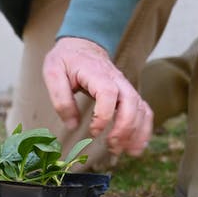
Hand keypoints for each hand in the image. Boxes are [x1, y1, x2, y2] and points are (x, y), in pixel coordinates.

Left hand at [42, 37, 152, 155]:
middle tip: (111, 147)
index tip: (93, 132)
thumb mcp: (53, 73)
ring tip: (127, 152)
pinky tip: (136, 146)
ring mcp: (125, 87)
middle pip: (131, 103)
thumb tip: (72, 125)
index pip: (108, 94)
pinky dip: (144, 129)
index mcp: (97, 73)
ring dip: (137, 132)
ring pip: (141, 109)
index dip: (104, 115)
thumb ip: (60, 99)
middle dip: (125, 128)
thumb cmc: (66, 60)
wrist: (82, 44)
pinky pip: (144, 111)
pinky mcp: (128, 94)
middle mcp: (117, 80)